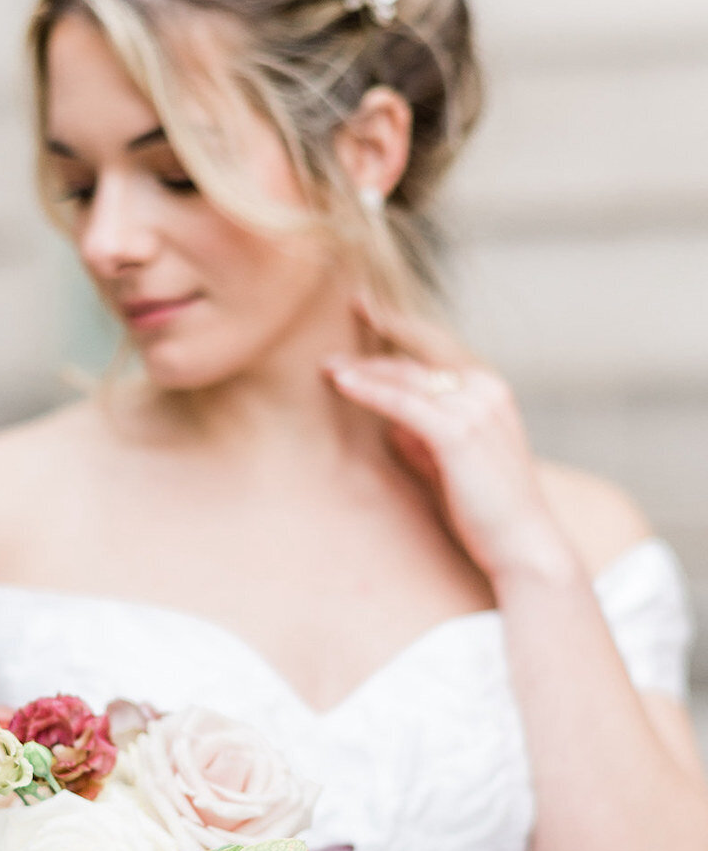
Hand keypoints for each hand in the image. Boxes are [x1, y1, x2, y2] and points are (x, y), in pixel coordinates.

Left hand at [324, 297, 575, 587]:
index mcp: (489, 389)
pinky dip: (371, 391)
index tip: (366, 305)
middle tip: (334, 338)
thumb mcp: (450, 462)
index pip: (438, 345)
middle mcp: (486, 389)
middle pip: (418, 355)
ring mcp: (475, 407)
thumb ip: (424, 437)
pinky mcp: (458, 433)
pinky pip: (404, 402)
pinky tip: (343, 383)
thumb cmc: (486, 510)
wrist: (523, 545)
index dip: (401, 324)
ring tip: (326, 365)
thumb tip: (391, 422)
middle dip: (375, 343)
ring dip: (364, 369)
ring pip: (407, 376)